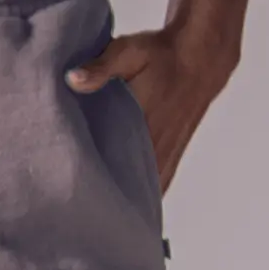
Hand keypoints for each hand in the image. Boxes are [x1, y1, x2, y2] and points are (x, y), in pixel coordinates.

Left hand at [65, 23, 231, 195]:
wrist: (199, 58)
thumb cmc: (161, 55)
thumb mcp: (128, 51)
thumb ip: (100, 67)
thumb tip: (73, 79)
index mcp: (140, 121)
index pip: (109, 160)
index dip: (89, 179)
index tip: (69, 193)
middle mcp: (155, 144)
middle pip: (125, 183)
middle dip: (102, 198)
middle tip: (75, 211)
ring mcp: (166, 153)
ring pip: (145, 190)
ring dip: (125, 202)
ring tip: (97, 217)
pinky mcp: (173, 154)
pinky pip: (159, 185)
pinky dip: (145, 198)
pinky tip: (130, 212)